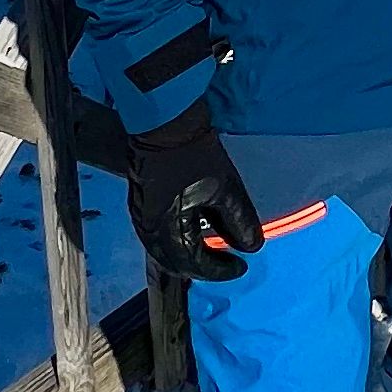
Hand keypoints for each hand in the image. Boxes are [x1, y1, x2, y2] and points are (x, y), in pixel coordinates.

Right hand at [127, 102, 263, 282]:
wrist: (165, 121)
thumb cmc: (195, 154)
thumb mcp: (226, 189)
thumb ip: (240, 223)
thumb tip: (251, 247)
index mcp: (167, 229)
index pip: (194, 265)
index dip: (220, 270)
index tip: (240, 266)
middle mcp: (148, 229)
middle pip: (175, 264)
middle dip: (203, 267)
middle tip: (226, 262)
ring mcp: (140, 216)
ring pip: (164, 251)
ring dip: (189, 256)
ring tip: (213, 250)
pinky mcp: (140, 204)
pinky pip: (157, 236)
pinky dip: (177, 242)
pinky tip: (194, 232)